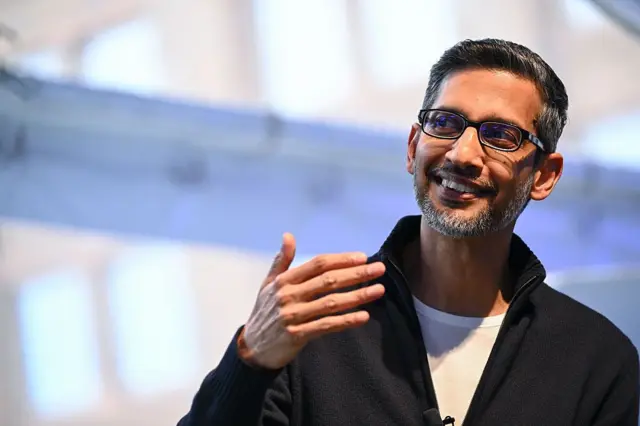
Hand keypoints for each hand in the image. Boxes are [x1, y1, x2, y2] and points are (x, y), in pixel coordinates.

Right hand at [238, 233, 385, 369]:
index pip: (318, 264)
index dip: (341, 259)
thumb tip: (288, 235)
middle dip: (356, 274)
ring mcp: (293, 316)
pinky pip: (326, 325)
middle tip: (379, 269)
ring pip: (331, 303)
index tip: (362, 257)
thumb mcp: (269, 284)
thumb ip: (282, 260)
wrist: (252, 347)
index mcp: (284, 280)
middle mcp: (288, 295)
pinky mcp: (297, 335)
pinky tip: (363, 316)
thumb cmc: (265, 312)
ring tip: (378, 290)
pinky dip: (346, 321)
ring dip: (357, 296)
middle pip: (328, 281)